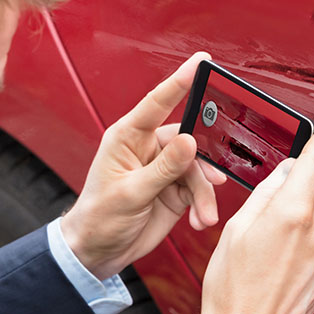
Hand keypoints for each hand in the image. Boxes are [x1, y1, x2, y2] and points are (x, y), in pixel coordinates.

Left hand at [61, 52, 227, 279]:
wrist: (98, 251)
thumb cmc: (99, 217)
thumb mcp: (130, 193)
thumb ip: (163, 168)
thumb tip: (190, 141)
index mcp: (127, 137)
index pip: (157, 102)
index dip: (181, 80)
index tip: (202, 61)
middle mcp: (148, 147)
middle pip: (189, 140)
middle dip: (204, 162)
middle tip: (215, 178)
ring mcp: (164, 168)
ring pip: (198, 169)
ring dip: (204, 193)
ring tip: (204, 215)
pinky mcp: (175, 189)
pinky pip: (199, 189)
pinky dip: (203, 204)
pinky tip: (200, 219)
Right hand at [198, 104, 313, 313]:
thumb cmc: (231, 289)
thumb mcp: (236, 229)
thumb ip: (265, 194)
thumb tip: (284, 175)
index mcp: (292, 214)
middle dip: (302, 179)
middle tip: (272, 196)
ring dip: (303, 208)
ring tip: (270, 236)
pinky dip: (306, 233)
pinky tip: (280, 255)